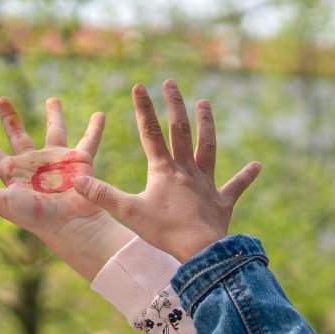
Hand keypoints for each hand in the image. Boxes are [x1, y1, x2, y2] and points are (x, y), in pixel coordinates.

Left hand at [0, 96, 130, 281]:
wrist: (69, 224)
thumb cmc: (35, 216)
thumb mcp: (2, 202)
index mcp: (12, 172)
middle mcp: (33, 163)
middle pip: (17, 135)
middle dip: (9, 117)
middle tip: (1, 99)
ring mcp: (56, 160)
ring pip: (54, 130)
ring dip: (54, 114)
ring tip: (53, 98)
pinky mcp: (80, 160)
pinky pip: (89, 140)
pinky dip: (95, 128)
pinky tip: (99, 114)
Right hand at [75, 79, 260, 262]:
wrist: (200, 250)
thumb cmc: (165, 231)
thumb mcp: (129, 212)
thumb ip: (103, 195)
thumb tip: (76, 181)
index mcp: (164, 171)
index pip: (151, 133)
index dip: (144, 109)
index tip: (140, 85)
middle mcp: (186, 171)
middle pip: (181, 131)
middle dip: (175, 105)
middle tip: (171, 83)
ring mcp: (207, 185)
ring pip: (207, 148)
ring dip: (206, 125)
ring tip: (205, 103)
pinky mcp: (222, 202)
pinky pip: (235, 187)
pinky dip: (246, 176)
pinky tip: (258, 165)